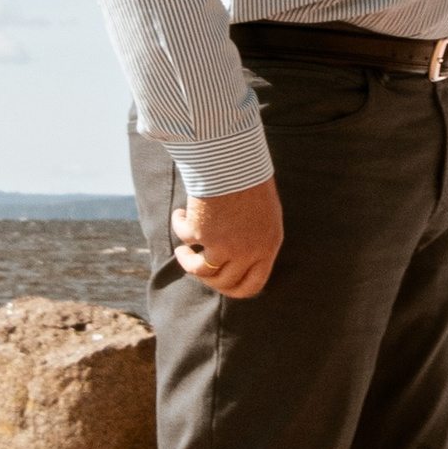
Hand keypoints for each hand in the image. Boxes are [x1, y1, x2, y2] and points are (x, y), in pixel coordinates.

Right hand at [171, 176, 283, 297]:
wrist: (235, 159)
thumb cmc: (250, 179)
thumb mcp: (264, 214)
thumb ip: (255, 238)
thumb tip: (237, 259)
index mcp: (268, 246)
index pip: (252, 285)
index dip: (233, 289)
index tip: (220, 282)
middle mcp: (248, 251)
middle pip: (223, 282)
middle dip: (207, 277)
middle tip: (196, 263)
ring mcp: (224, 245)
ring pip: (199, 270)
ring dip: (186, 261)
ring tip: (182, 250)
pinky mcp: (201, 233)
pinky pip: (184, 238)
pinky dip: (179, 225)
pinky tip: (180, 214)